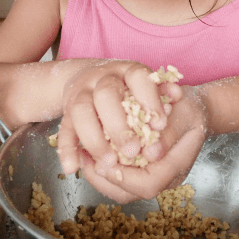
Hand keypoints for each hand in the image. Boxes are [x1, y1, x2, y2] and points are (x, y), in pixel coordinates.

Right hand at [56, 60, 176, 178]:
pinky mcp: (67, 112)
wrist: (91, 78)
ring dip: (95, 140)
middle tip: (133, 151)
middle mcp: (102, 78)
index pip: (139, 78)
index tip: (159, 125)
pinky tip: (72, 167)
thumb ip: (163, 93)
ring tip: (110, 163)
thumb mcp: (150, 87)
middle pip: (106, 95)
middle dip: (119, 125)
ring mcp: (81, 93)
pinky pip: (63, 130)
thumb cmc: (131, 89)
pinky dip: (67, 149)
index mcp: (128, 70)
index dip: (149, 100)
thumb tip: (176, 96)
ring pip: (81, 112)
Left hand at [79, 86, 210, 202]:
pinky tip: (91, 154)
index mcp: (177, 165)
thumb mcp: (184, 113)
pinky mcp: (143, 170)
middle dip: (104, 178)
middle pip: (130, 193)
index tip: (104, 161)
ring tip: (83, 156)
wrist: (197, 110)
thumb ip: (169, 133)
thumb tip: (151, 154)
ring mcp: (154, 176)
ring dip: (100, 176)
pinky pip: (120, 180)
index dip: (123, 176)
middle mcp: (165, 178)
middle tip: (86, 159)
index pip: (148, 184)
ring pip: (121, 191)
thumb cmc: (190, 108)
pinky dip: (103, 169)